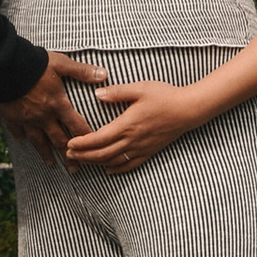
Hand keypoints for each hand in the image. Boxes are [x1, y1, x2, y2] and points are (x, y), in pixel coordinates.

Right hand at [0, 53, 85, 164]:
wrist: (4, 66)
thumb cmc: (34, 63)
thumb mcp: (61, 64)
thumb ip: (82, 71)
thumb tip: (104, 74)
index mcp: (58, 104)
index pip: (76, 125)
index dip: (86, 138)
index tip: (93, 150)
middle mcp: (44, 116)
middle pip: (58, 140)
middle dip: (68, 156)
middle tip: (74, 169)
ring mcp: (27, 119)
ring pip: (38, 141)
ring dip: (46, 154)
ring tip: (51, 164)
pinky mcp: (11, 117)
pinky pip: (17, 131)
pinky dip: (21, 138)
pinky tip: (23, 142)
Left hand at [68, 78, 202, 174]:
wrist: (188, 110)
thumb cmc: (164, 96)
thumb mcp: (140, 88)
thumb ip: (116, 92)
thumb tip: (96, 94)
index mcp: (127, 124)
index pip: (98, 138)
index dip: (82, 143)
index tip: (69, 143)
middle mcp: (132, 140)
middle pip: (102, 154)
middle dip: (83, 156)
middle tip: (68, 155)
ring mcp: (141, 148)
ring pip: (113, 161)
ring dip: (95, 163)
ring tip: (82, 161)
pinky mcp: (149, 152)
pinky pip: (129, 165)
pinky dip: (116, 169)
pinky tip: (107, 169)